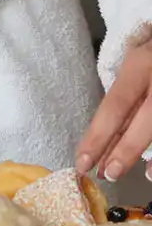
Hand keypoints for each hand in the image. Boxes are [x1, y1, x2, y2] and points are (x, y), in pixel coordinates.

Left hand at [76, 41, 151, 183]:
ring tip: (132, 173)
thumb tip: (108, 140)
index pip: (115, 106)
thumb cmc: (150, 50)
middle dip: (125, 150)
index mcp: (140, 64)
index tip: (82, 163)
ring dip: (148, 154)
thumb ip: (126, 95)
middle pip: (146, 118)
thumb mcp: (136, 61)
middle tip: (108, 175)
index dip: (98, 137)